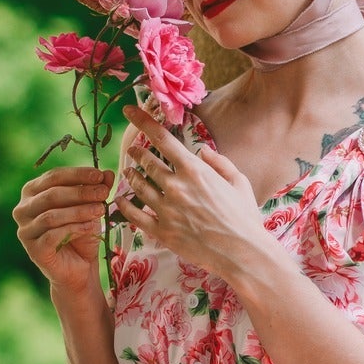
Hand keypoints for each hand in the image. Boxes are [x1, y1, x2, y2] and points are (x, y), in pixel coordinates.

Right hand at [13, 165, 112, 292]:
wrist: (79, 268)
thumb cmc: (81, 233)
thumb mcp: (91, 206)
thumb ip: (96, 189)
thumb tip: (108, 173)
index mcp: (32, 192)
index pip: (53, 177)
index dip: (77, 174)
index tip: (99, 175)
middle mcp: (22, 210)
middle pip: (51, 195)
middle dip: (80, 192)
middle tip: (103, 192)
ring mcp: (25, 231)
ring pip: (51, 215)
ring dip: (79, 210)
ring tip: (100, 210)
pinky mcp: (33, 250)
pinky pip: (53, 235)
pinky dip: (74, 228)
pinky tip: (91, 227)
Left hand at [113, 102, 274, 281]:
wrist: (243, 253)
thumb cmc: (244, 217)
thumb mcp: (239, 181)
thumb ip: (219, 162)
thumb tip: (202, 151)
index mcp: (194, 170)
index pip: (161, 138)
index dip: (142, 121)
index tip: (129, 110)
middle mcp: (176, 186)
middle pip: (146, 161)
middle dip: (136, 153)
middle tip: (133, 150)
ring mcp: (166, 210)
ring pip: (137, 186)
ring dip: (130, 175)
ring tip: (128, 172)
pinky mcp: (161, 231)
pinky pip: (134, 215)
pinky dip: (124, 205)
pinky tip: (120, 200)